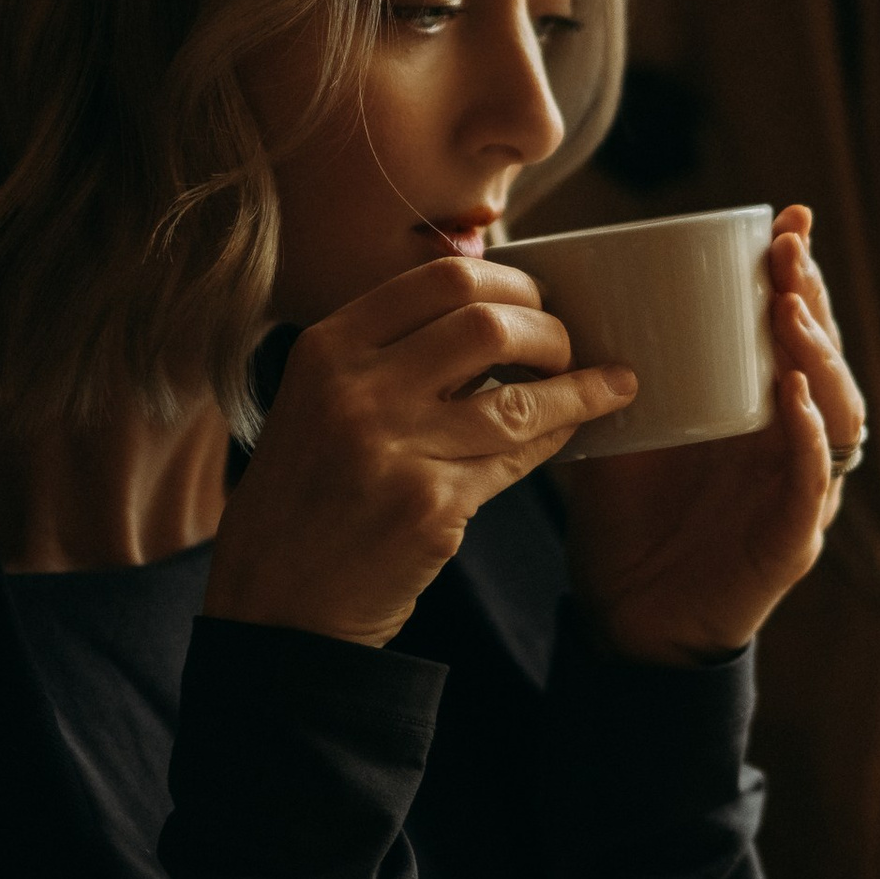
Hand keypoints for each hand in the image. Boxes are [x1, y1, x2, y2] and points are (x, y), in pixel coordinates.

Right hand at [205, 258, 635, 645]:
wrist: (276, 601)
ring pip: (518, 398)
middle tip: (565, 347)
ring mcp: (394, 450)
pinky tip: (575, 428)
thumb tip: (497, 313)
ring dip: (577, 387)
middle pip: (489, 323)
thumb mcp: (318, 401)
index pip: (443, 277)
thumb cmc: (307, 494)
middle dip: (549, 331)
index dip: (510, 282)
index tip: (536, 300)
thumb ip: (388, 355)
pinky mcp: (430, 509)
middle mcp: (356, 391)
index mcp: (327, 349)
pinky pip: (518, 457)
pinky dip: (558, 435)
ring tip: (603, 386)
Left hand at [556, 206, 865, 666]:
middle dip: (812, 299)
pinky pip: (812, 483)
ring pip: (836, 412)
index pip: (794, 331)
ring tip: (787, 313)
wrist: (627, 620)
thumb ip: (607, 374)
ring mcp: (800, 490)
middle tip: (788, 250)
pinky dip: (809, 441)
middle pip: (824, 358)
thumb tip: (562, 298)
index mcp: (761, 410)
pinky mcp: (792, 539)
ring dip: (817, 357)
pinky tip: (794, 402)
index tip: (787, 221)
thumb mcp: (618, 429)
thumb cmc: (630, 521)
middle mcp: (793, 442)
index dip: (799, 277)